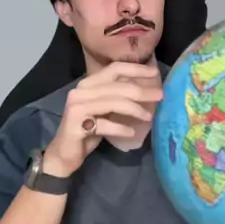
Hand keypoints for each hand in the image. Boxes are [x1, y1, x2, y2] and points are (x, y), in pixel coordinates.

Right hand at [45, 62, 162, 174]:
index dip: (135, 69)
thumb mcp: (103, 111)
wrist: (64, 154)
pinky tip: (131, 132)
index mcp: (87, 84)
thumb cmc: (87, 131)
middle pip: (117, 86)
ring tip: (148, 117)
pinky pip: (105, 124)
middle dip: (142, 91)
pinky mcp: (77, 125)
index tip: (155, 73)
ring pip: (113, 102)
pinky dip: (120, 128)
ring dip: (134, 109)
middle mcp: (80, 91)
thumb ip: (116, 98)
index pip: (114, 69)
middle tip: (160, 96)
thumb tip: (144, 90)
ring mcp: (77, 107)